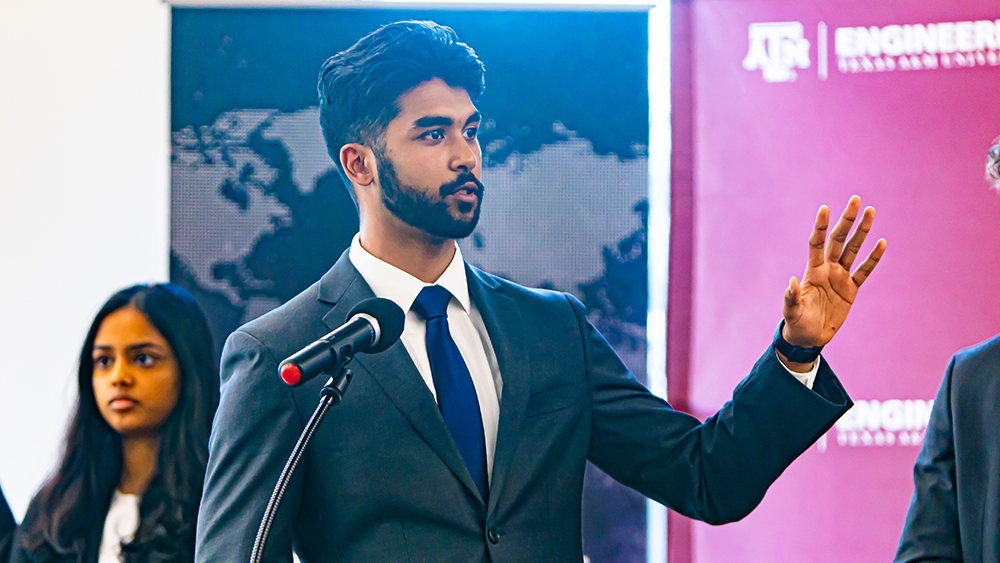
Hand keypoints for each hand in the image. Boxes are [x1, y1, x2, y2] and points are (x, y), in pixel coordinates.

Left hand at [782, 195, 886, 348]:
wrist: (809, 336)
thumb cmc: (797, 323)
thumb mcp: (791, 312)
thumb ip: (791, 298)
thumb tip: (790, 281)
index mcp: (812, 271)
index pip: (816, 243)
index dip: (820, 226)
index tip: (824, 208)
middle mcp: (827, 269)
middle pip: (838, 240)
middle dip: (847, 220)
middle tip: (856, 200)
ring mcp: (840, 277)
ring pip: (853, 250)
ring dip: (862, 231)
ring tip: (871, 211)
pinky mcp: (851, 289)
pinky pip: (864, 270)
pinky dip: (873, 258)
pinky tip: (882, 243)